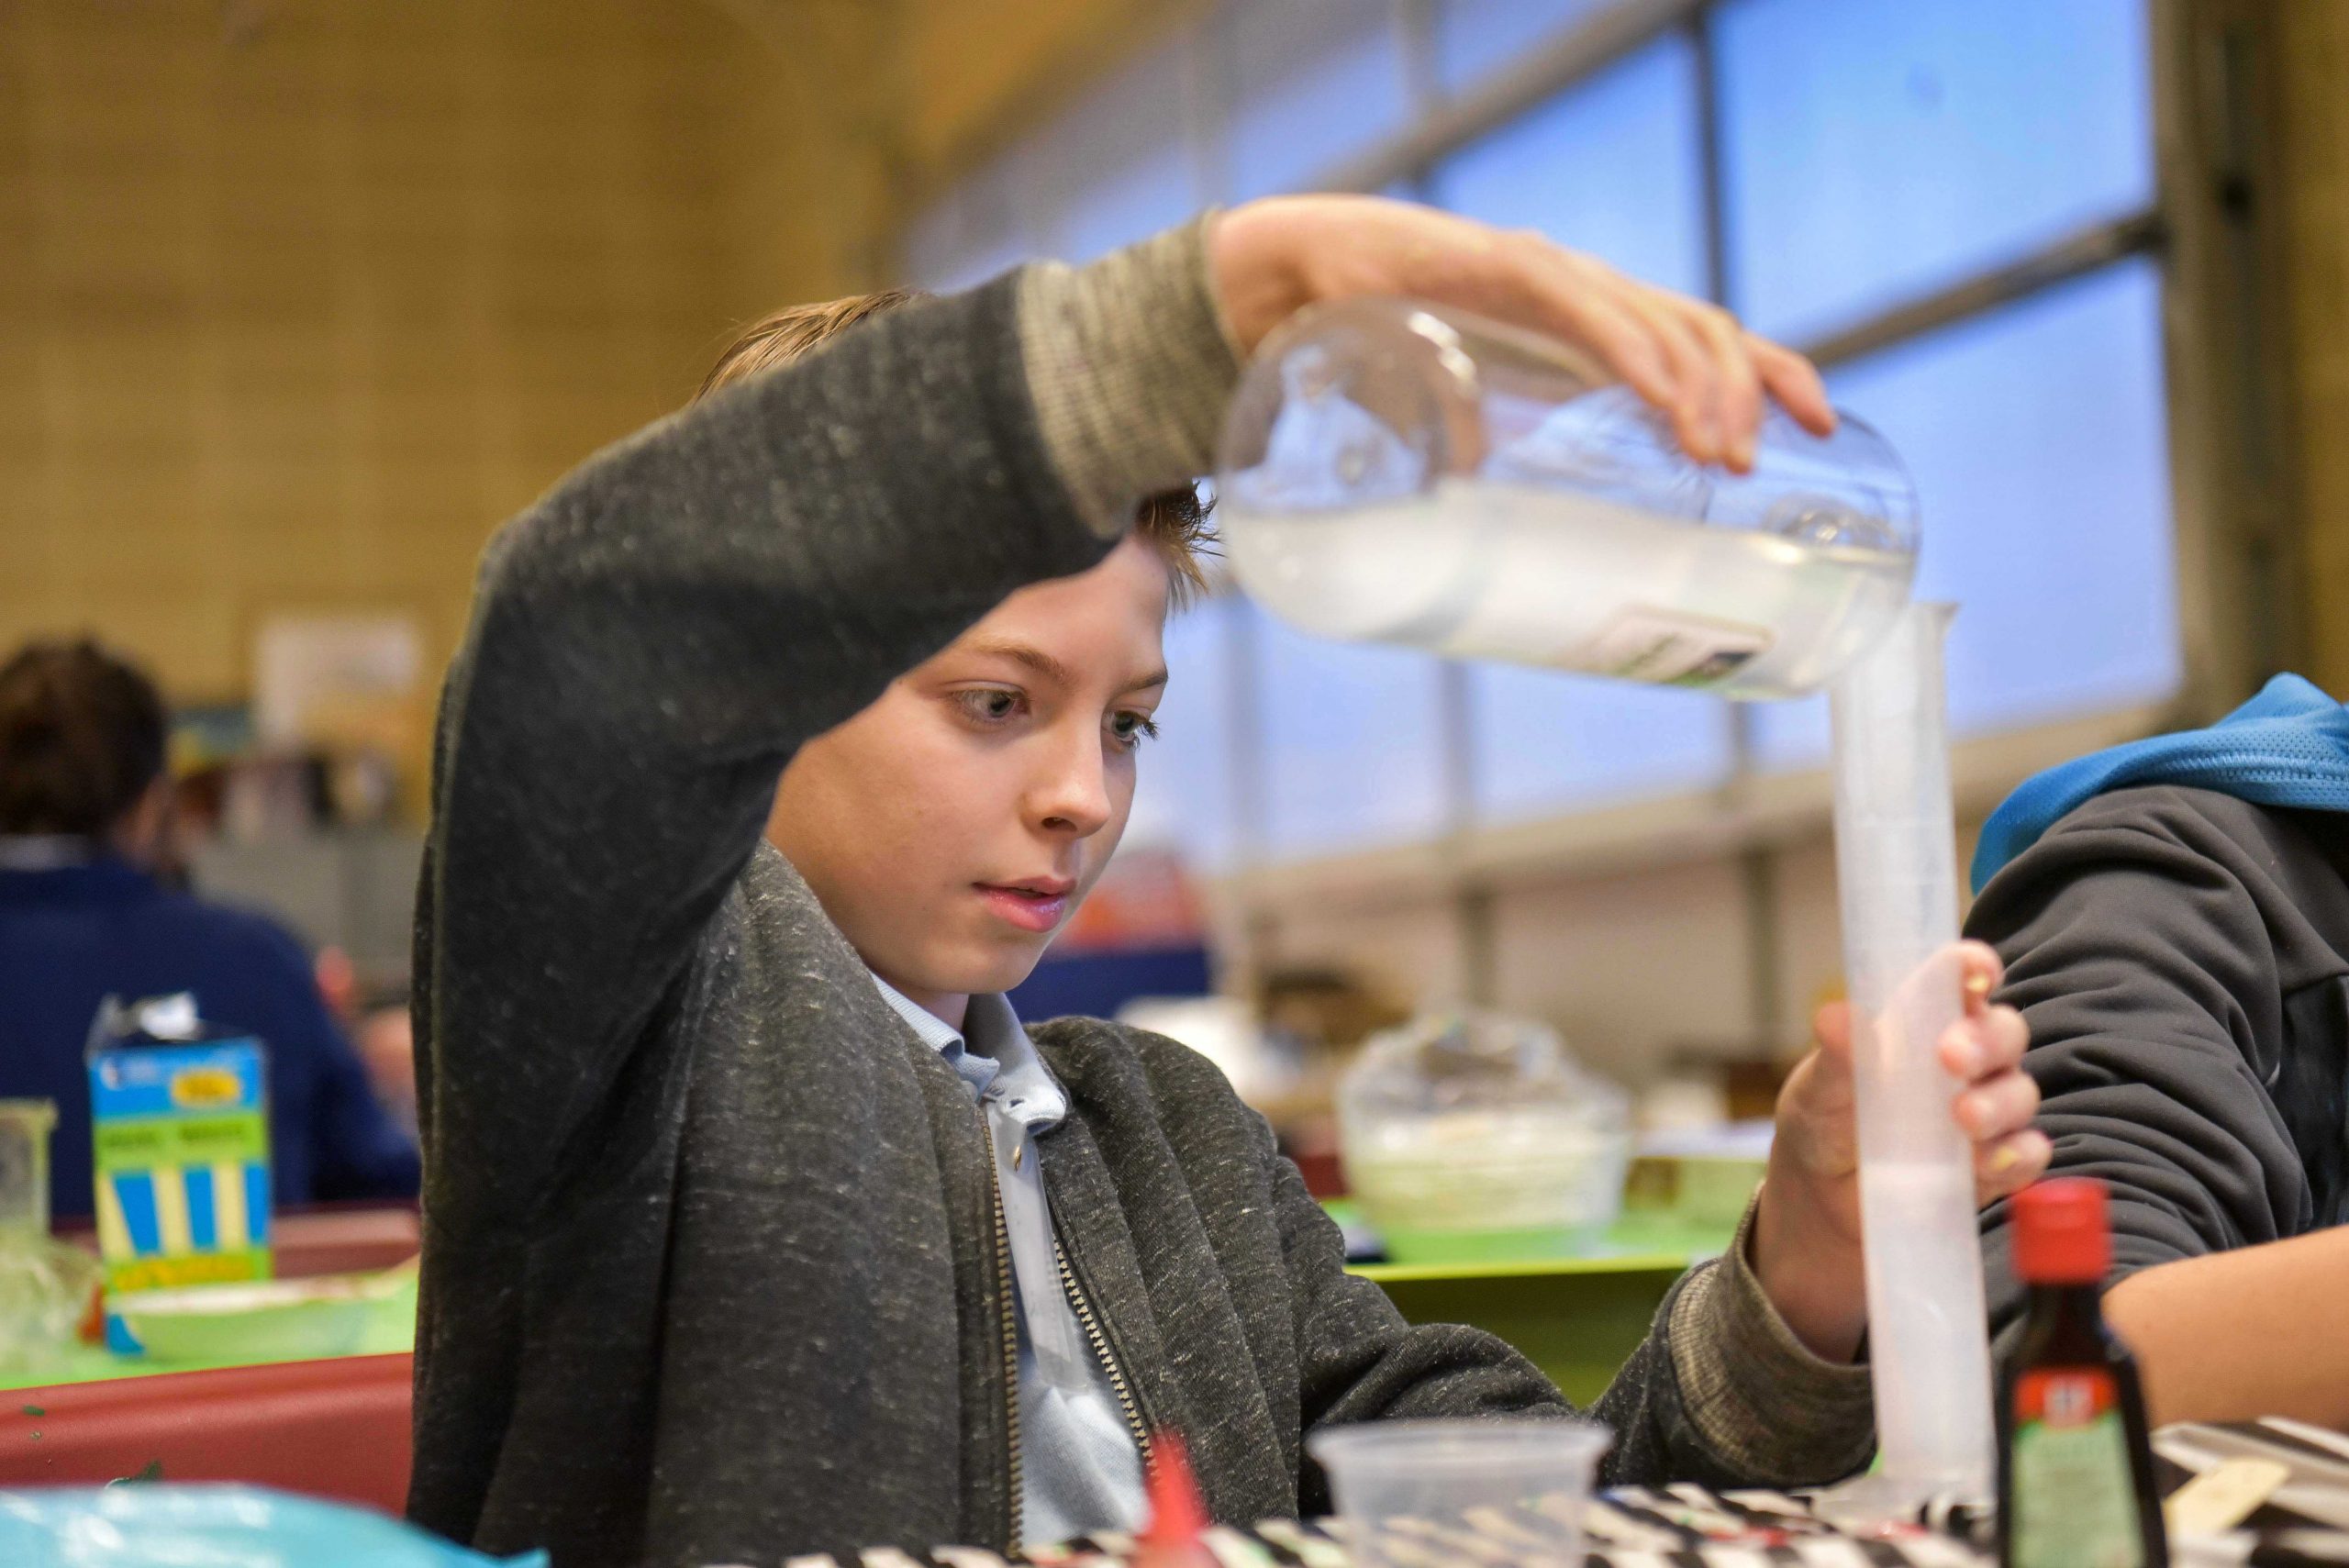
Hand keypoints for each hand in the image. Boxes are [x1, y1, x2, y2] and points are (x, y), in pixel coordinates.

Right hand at [1207, 194, 1832, 471]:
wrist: (1296, 281)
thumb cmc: (1377, 350)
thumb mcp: (1450, 422)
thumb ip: (1477, 461)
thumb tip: (1486, 536)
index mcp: (1590, 326)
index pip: (1708, 341)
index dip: (1775, 375)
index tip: (1821, 427)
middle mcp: (1588, 293)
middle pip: (1709, 330)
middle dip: (1755, 391)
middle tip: (1759, 464)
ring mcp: (1553, 277)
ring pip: (1667, 319)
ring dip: (1705, 389)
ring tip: (1719, 452)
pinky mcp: (1505, 267)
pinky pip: (1588, 308)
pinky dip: (1632, 352)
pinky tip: (1661, 395)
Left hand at [1750, 939, 2051, 1360]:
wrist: (1820, 1208)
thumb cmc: (1821, 1128)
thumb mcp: (1817, 1094)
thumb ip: (1836, 1058)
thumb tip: (1836, 1016)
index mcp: (1920, 1022)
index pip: (1959, 981)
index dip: (1973, 968)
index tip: (1974, 970)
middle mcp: (1964, 1060)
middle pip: (2003, 1032)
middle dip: (1986, 1040)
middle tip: (1951, 1057)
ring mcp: (1985, 1112)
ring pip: (2021, 1092)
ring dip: (2001, 1102)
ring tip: (1962, 1118)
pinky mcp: (1994, 1166)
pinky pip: (2027, 1154)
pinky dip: (2018, 1156)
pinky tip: (1989, 1162)